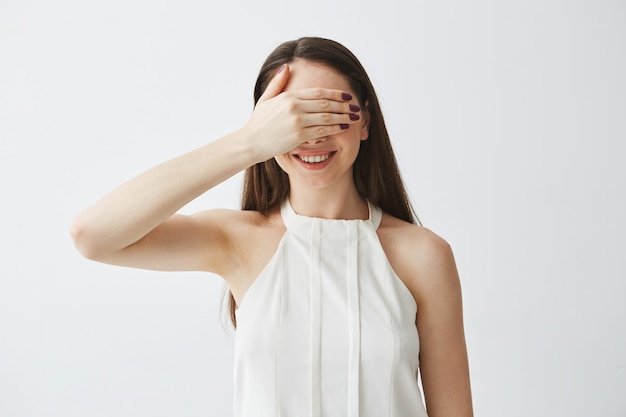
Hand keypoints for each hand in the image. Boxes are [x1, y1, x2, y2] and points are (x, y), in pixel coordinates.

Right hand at [241, 64, 359, 160]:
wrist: (250, 142)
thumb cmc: (258, 123)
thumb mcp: (266, 99)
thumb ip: (277, 83)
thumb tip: (286, 66)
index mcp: (289, 96)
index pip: (319, 92)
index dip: (336, 94)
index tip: (347, 96)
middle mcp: (295, 106)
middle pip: (326, 104)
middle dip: (344, 105)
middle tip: (356, 107)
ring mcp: (297, 121)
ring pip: (327, 117)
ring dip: (343, 117)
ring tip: (355, 117)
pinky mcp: (298, 135)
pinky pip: (322, 131)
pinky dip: (335, 129)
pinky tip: (344, 128)